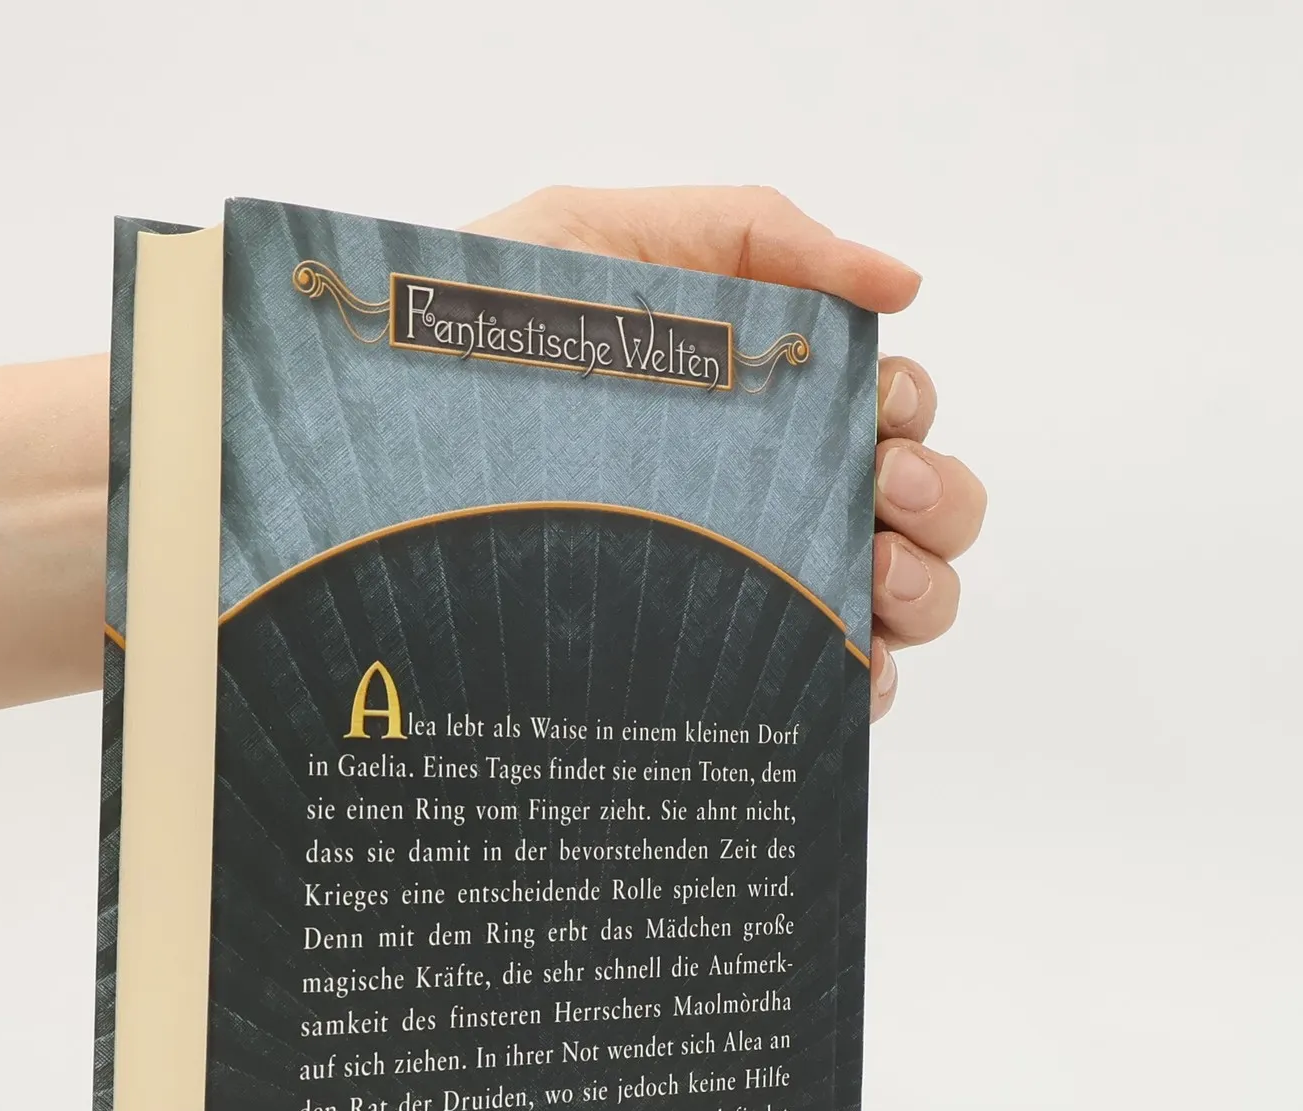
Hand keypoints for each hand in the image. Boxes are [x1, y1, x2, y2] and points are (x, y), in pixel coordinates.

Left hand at [467, 187, 986, 719]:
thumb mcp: (596, 237)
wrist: (366, 449)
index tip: (881, 411)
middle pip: (919, 506)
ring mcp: (739, 583)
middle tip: (881, 491)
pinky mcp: (705, 663)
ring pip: (899, 599)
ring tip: (869, 576)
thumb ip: (754, 231)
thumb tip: (903, 275)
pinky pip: (830, 688)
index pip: (885, 405)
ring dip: (922, 587)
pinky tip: (850, 668)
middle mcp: (762, 496)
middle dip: (936, 498)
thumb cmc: (464, 340)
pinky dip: (870, 683)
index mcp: (754, 397)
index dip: (911, 407)